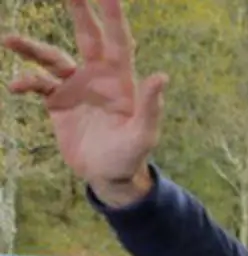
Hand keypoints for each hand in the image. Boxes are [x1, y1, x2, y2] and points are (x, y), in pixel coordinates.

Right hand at [2, 0, 166, 205]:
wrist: (108, 175)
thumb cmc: (130, 155)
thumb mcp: (142, 135)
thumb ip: (150, 107)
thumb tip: (161, 77)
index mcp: (121, 79)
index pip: (118, 40)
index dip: (112, 16)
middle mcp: (98, 76)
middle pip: (87, 37)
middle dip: (79, 12)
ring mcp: (76, 87)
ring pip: (52, 58)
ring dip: (32, 49)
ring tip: (9, 40)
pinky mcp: (58, 101)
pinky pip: (38, 84)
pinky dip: (27, 82)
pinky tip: (17, 86)